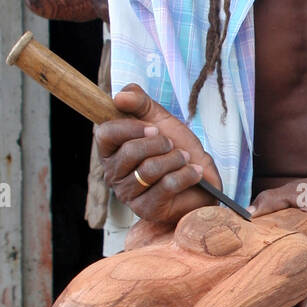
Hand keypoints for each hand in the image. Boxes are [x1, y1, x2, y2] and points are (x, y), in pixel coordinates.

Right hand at [96, 84, 221, 227]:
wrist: (201, 176)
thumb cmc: (175, 147)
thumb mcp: (158, 117)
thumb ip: (138, 101)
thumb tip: (118, 96)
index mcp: (111, 150)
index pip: (105, 134)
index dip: (130, 127)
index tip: (153, 127)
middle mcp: (113, 174)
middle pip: (129, 152)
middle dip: (159, 143)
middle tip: (171, 144)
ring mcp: (128, 194)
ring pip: (148, 170)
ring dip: (174, 159)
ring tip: (184, 158)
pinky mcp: (147, 209)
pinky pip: (165, 186)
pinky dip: (185, 175)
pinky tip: (193, 172)